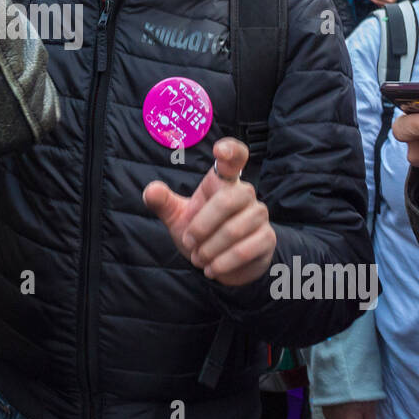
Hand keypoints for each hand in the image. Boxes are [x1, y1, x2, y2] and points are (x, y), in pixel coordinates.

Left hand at [143, 139, 275, 286]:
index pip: (235, 157)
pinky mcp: (267, 238)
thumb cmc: (200, 232)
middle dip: (201, 227)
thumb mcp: (178, 217)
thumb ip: (163, 203)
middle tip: (188, 243)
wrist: (221, 264)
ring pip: (233, 230)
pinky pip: (244, 250)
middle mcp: (245, 193)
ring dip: (209, 249)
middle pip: (225, 201)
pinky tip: (212, 269)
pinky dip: (222, 263)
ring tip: (199, 259)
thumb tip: (151, 190)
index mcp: (223, 181)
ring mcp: (259, 214)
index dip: (230, 150)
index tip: (218, 150)